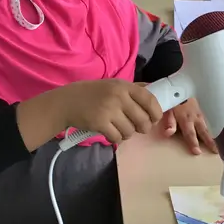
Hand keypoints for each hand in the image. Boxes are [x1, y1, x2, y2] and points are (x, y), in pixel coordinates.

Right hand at [17, 80, 162, 151]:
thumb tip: (155, 94)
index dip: (156, 112)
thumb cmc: (92, 94)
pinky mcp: (100, 123)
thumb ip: (133, 90)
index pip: (150, 99)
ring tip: (119, 129)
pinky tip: (109, 132)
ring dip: (127, 134)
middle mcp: (118, 96)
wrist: (67, 102)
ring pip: (130, 131)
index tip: (154, 118)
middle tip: (137, 128)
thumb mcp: (113, 85)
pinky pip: (117, 137)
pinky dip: (115, 138)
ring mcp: (109, 110)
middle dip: (143, 128)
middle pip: (143, 120)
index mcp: (124, 86)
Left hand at [162, 98, 217, 155]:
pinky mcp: (200, 110)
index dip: (193, 143)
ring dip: (212, 136)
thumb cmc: (172, 98)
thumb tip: (169, 134)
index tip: (198, 152)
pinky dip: (211, 128)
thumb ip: (169, 121)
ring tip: (218, 145)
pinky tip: (214, 133)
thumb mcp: (167, 108)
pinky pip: (207, 121)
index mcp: (185, 119)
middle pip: (203, 132)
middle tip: (216, 152)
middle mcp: (195, 117)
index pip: (190, 134)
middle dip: (210, 142)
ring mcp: (199, 113)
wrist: (180, 84)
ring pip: (207, 126)